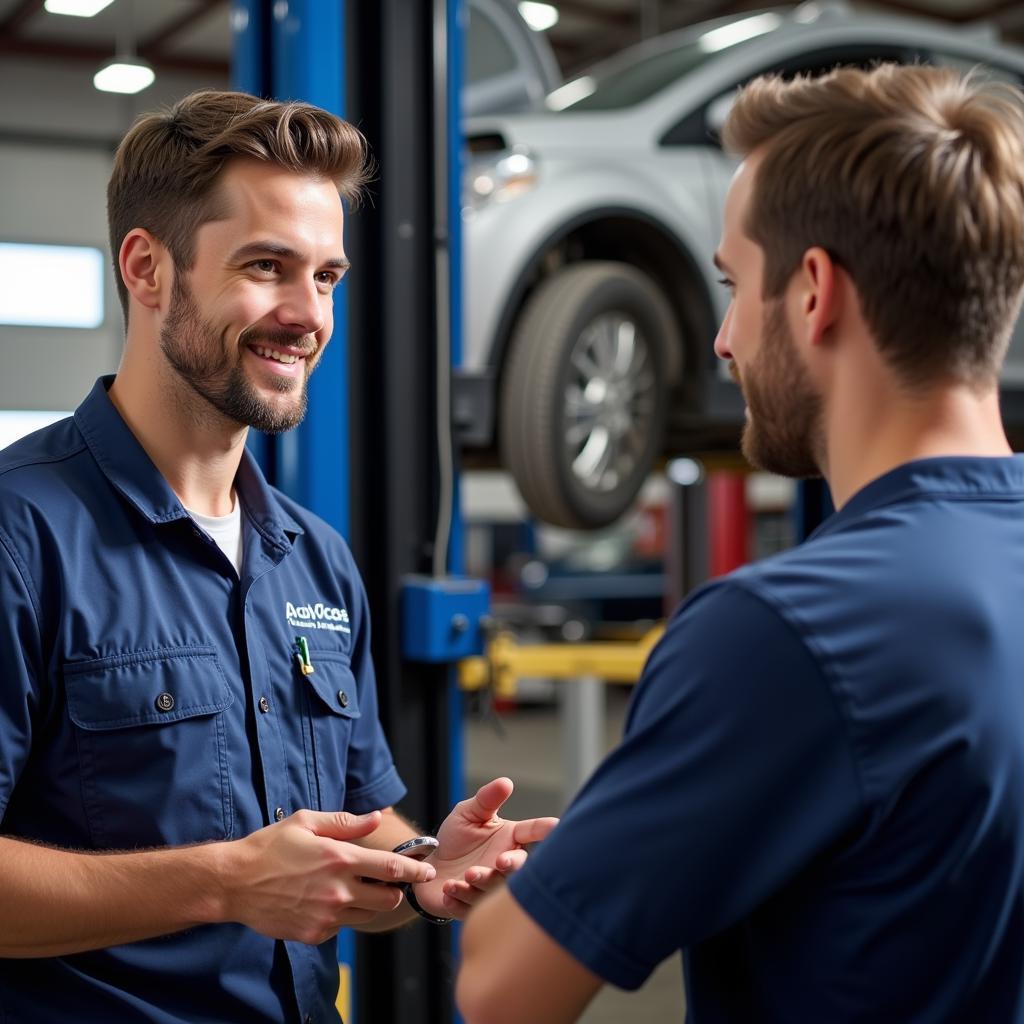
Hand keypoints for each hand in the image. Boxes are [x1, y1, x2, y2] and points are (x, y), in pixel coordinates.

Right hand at [222, 809, 435, 943]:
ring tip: (353, 888)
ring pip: (368, 915)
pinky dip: (343, 916)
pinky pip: (342, 927)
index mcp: (339, 859)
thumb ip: (346, 822)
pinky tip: (326, 901)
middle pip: (388, 899)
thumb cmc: (271, 846)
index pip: (392, 868)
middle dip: (395, 890)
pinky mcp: (314, 934)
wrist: (235, 883)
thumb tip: (376, 818)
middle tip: (388, 881)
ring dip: (369, 904)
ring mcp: (326, 916)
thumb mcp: (307, 821)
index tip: (429, 870)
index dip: (416, 870)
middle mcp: (337, 890)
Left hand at [412, 778, 557, 919]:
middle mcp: (504, 865)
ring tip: (464, 876)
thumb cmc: (456, 838)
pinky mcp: (471, 907)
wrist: (430, 866)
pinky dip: (459, 899)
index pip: (531, 832)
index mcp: (509, 839)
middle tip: (499, 861)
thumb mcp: (468, 813)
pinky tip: (448, 890)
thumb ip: (486, 799)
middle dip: (511, 865)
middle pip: (518, 868)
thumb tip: (506, 782)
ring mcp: (489, 888)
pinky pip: (470, 907)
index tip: (555, 825)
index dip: (543, 829)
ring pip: (493, 889)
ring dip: (480, 882)